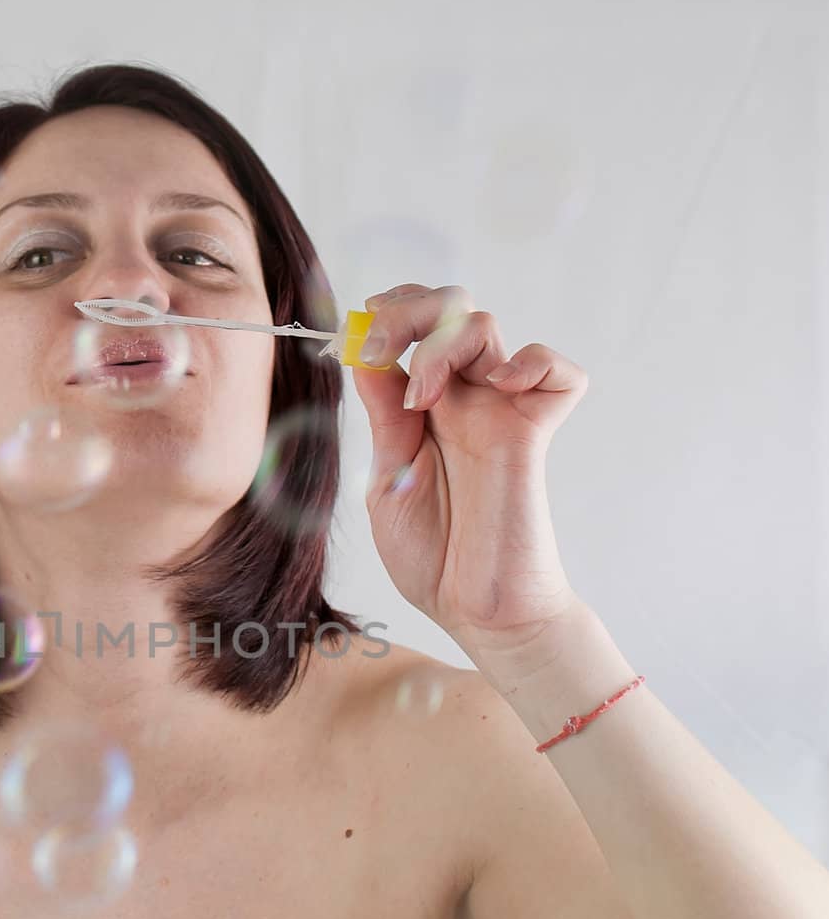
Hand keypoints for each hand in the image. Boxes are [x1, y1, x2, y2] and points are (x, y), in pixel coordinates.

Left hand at [348, 283, 589, 662]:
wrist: (475, 610)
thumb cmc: (433, 557)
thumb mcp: (388, 480)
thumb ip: (384, 418)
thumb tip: (365, 354)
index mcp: (423, 407)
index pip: (414, 326)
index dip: (387, 314)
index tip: (358, 336)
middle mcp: (463, 399)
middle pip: (449, 308)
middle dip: (408, 310)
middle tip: (382, 348)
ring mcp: (500, 412)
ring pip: (485, 325)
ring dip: (443, 344)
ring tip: (424, 397)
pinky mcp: (535, 432)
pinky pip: (559, 371)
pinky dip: (534, 362)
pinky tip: (499, 388)